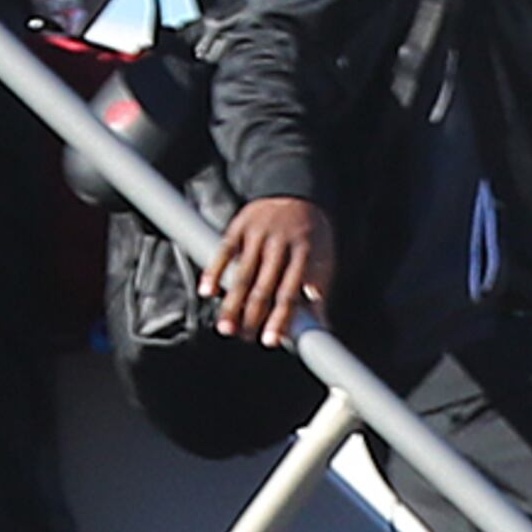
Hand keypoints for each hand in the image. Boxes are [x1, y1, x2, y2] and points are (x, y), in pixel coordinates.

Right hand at [206, 195, 333, 343]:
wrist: (295, 190)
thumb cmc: (311, 235)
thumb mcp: (324, 258)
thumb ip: (320, 290)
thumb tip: (321, 327)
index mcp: (305, 253)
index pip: (290, 292)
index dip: (280, 318)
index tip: (270, 341)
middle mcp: (280, 243)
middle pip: (264, 285)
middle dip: (253, 315)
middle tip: (245, 338)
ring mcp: (259, 233)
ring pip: (242, 272)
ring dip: (231, 302)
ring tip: (225, 327)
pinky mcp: (240, 225)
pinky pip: (225, 251)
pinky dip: (214, 271)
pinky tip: (207, 292)